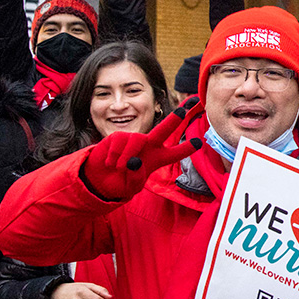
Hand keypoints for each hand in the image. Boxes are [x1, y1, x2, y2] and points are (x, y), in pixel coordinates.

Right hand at [82, 101, 202, 199]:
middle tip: (183, 110)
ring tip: (119, 168)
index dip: (185, 148)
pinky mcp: (118, 136)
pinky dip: (114, 155)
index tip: (198, 142)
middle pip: (163, 130)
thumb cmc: (120, 182)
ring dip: (127, 156)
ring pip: (136, 140)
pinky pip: (120, 141)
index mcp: (156, 159)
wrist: (100, 180)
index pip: (174, 153)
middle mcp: (148, 146)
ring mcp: (133, 139)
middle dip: (173, 119)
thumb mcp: (131, 187)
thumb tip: (135, 162)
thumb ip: (136, 177)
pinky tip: (110, 162)